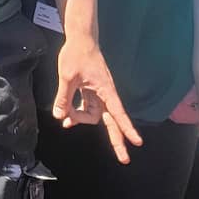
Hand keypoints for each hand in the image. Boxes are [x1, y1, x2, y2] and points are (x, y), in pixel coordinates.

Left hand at [53, 37, 140, 162]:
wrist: (80, 39)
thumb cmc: (77, 54)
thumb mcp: (67, 77)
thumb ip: (64, 98)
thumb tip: (61, 117)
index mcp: (105, 90)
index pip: (118, 113)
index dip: (127, 128)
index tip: (136, 141)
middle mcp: (105, 94)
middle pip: (112, 121)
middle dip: (117, 140)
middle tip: (124, 159)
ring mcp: (98, 93)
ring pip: (93, 115)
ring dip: (81, 119)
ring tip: (66, 120)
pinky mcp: (91, 91)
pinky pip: (86, 107)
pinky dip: (77, 112)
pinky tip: (67, 117)